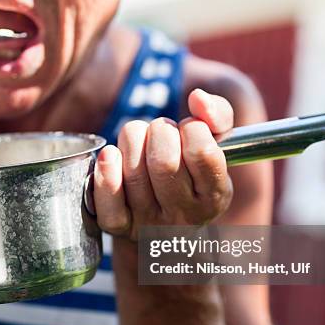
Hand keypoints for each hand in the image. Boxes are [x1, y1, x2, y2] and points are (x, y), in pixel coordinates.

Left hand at [94, 88, 233, 240]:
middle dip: (159, 132)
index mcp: (214, 197)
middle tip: (160, 132)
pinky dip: (106, 171)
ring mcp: (149, 224)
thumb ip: (217, 115)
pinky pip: (108, 201)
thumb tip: (198, 98)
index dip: (192, 128)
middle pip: (163, 162)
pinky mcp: (119, 227)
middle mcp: (183, 216)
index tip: (188, 128)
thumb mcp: (214, 143)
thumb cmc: (190, 167)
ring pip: (133, 172)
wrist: (165, 216)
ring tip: (139, 142)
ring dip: (131, 142)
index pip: (203, 153)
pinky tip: (112, 156)